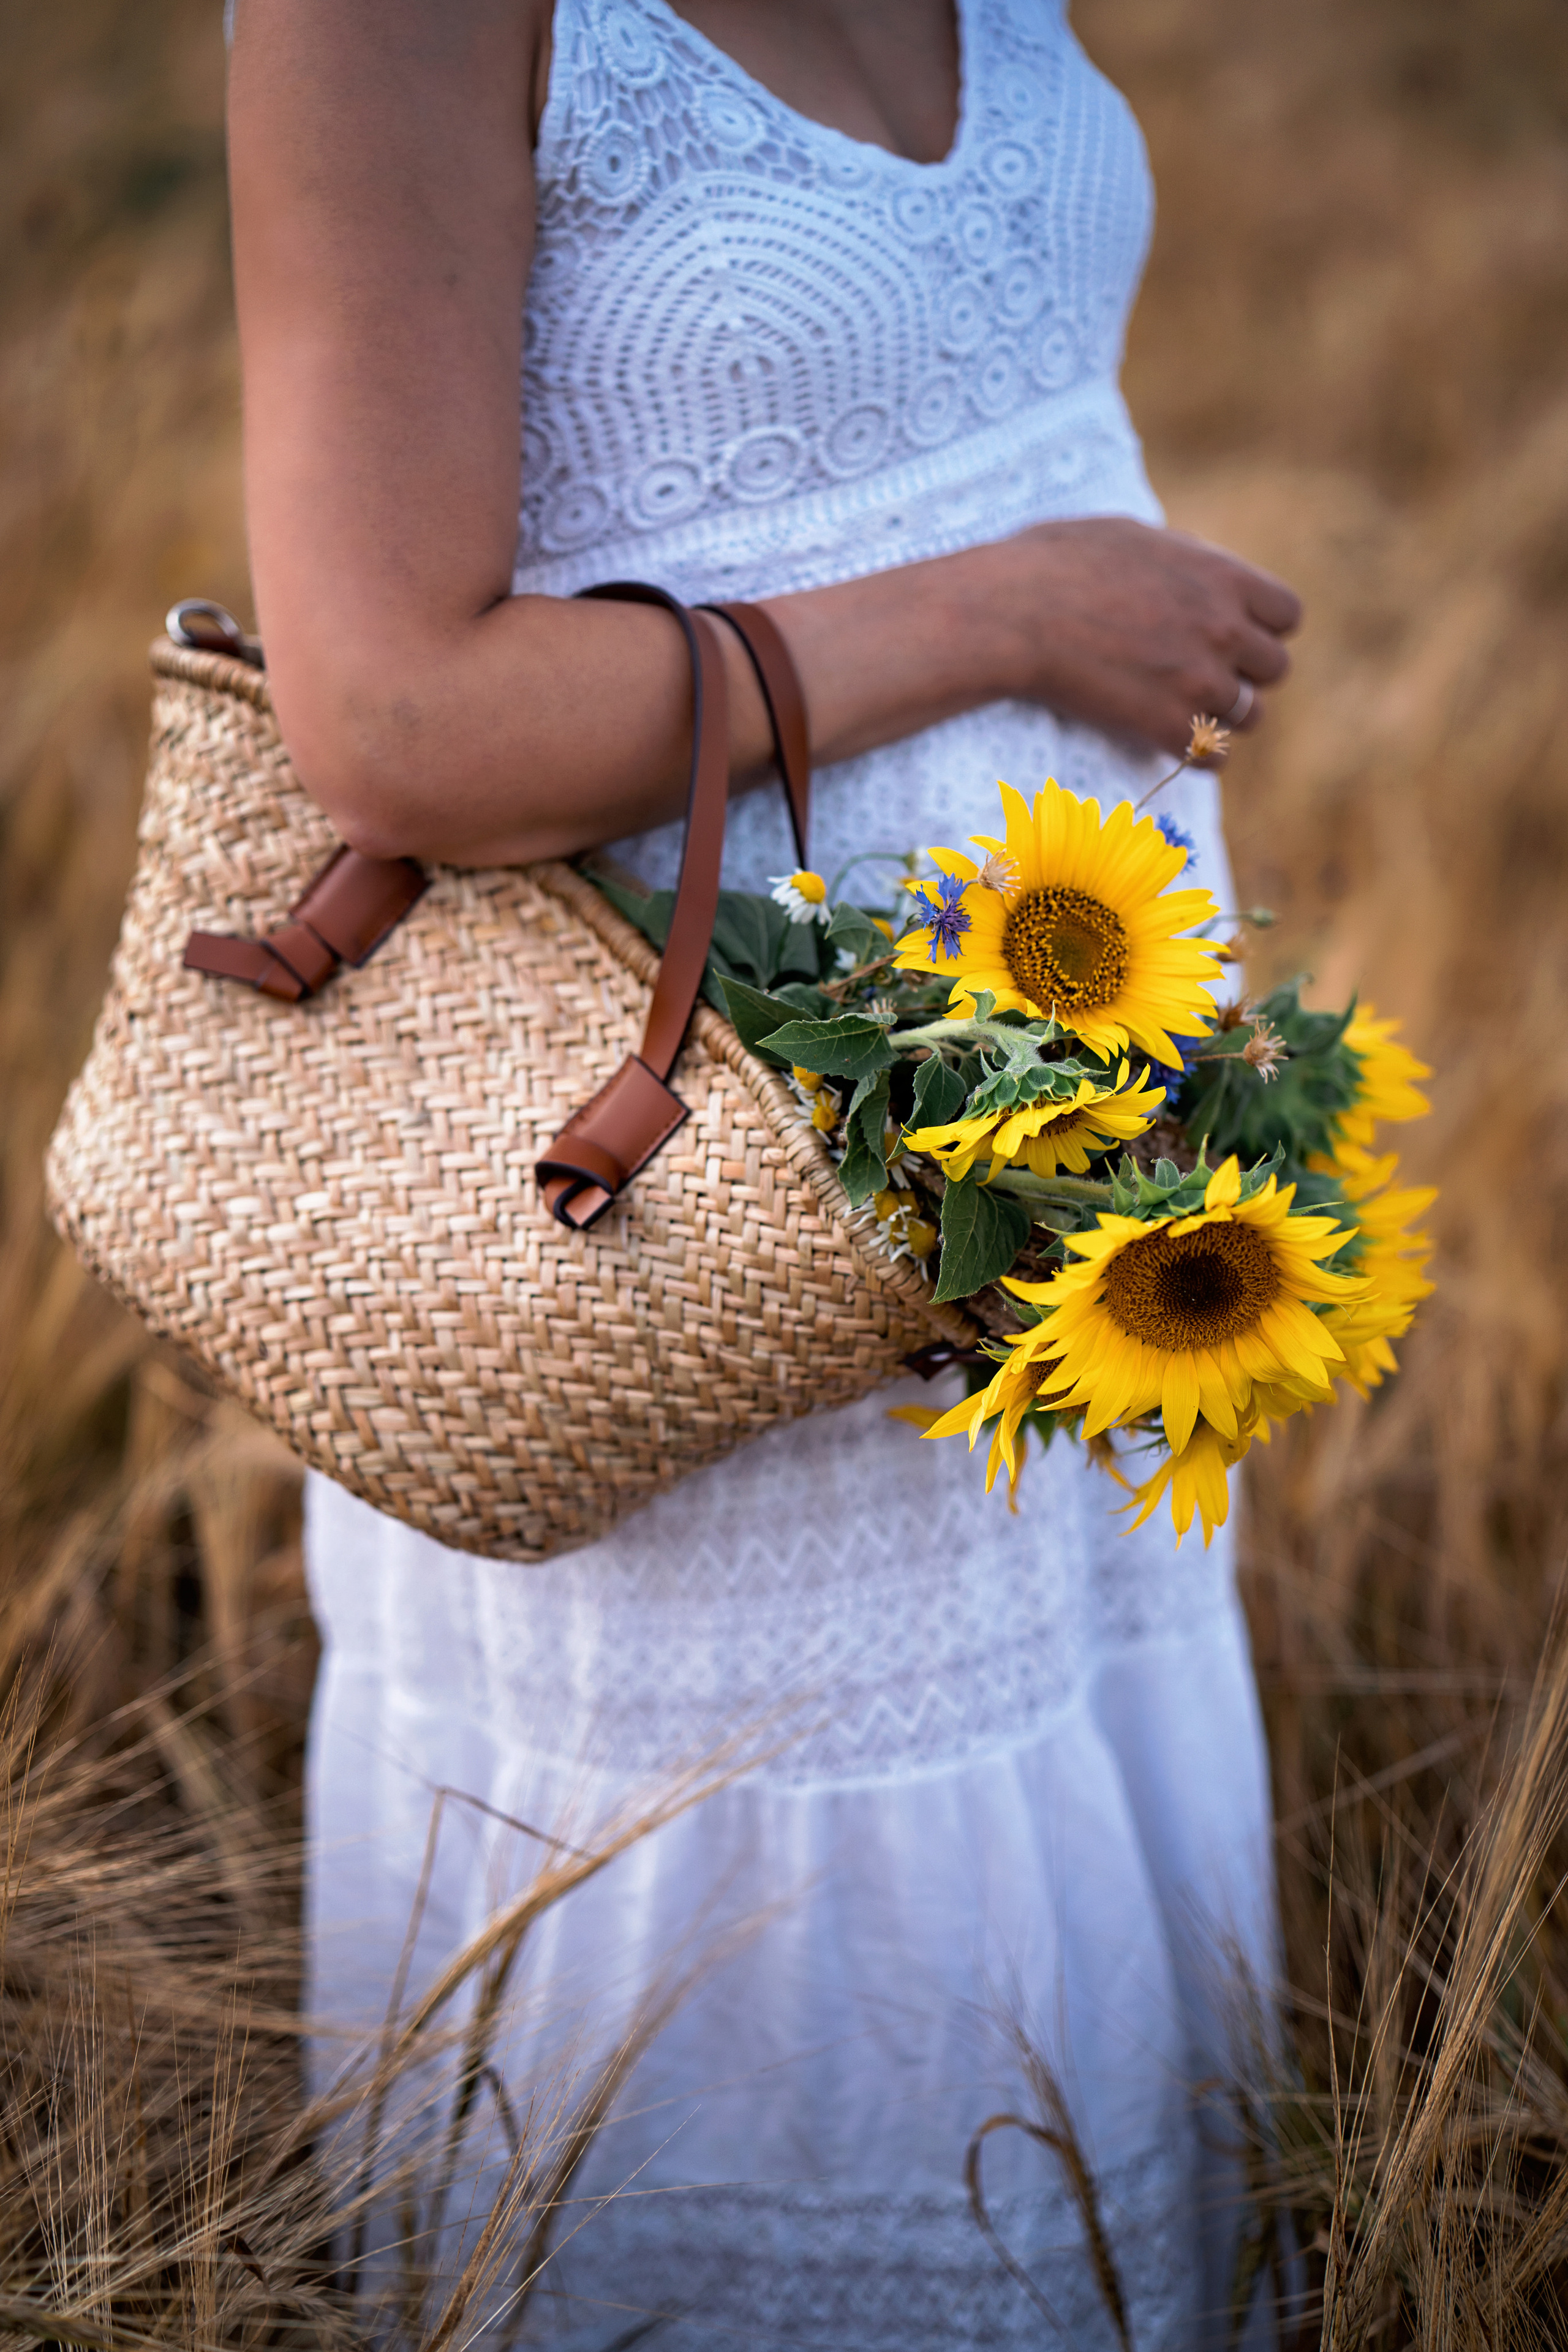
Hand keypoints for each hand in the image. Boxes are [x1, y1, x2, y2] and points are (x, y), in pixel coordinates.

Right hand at [996, 517, 1301, 757]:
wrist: (1014, 614)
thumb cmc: (1054, 564)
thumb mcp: (1131, 536)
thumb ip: (1178, 560)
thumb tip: (1191, 571)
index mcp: (1222, 577)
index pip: (1287, 614)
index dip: (1262, 628)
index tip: (1232, 636)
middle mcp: (1224, 630)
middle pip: (1274, 669)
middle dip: (1244, 673)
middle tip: (1204, 675)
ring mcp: (1200, 682)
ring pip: (1248, 716)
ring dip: (1223, 716)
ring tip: (1184, 710)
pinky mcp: (1167, 726)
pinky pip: (1213, 758)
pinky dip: (1198, 755)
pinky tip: (1171, 741)